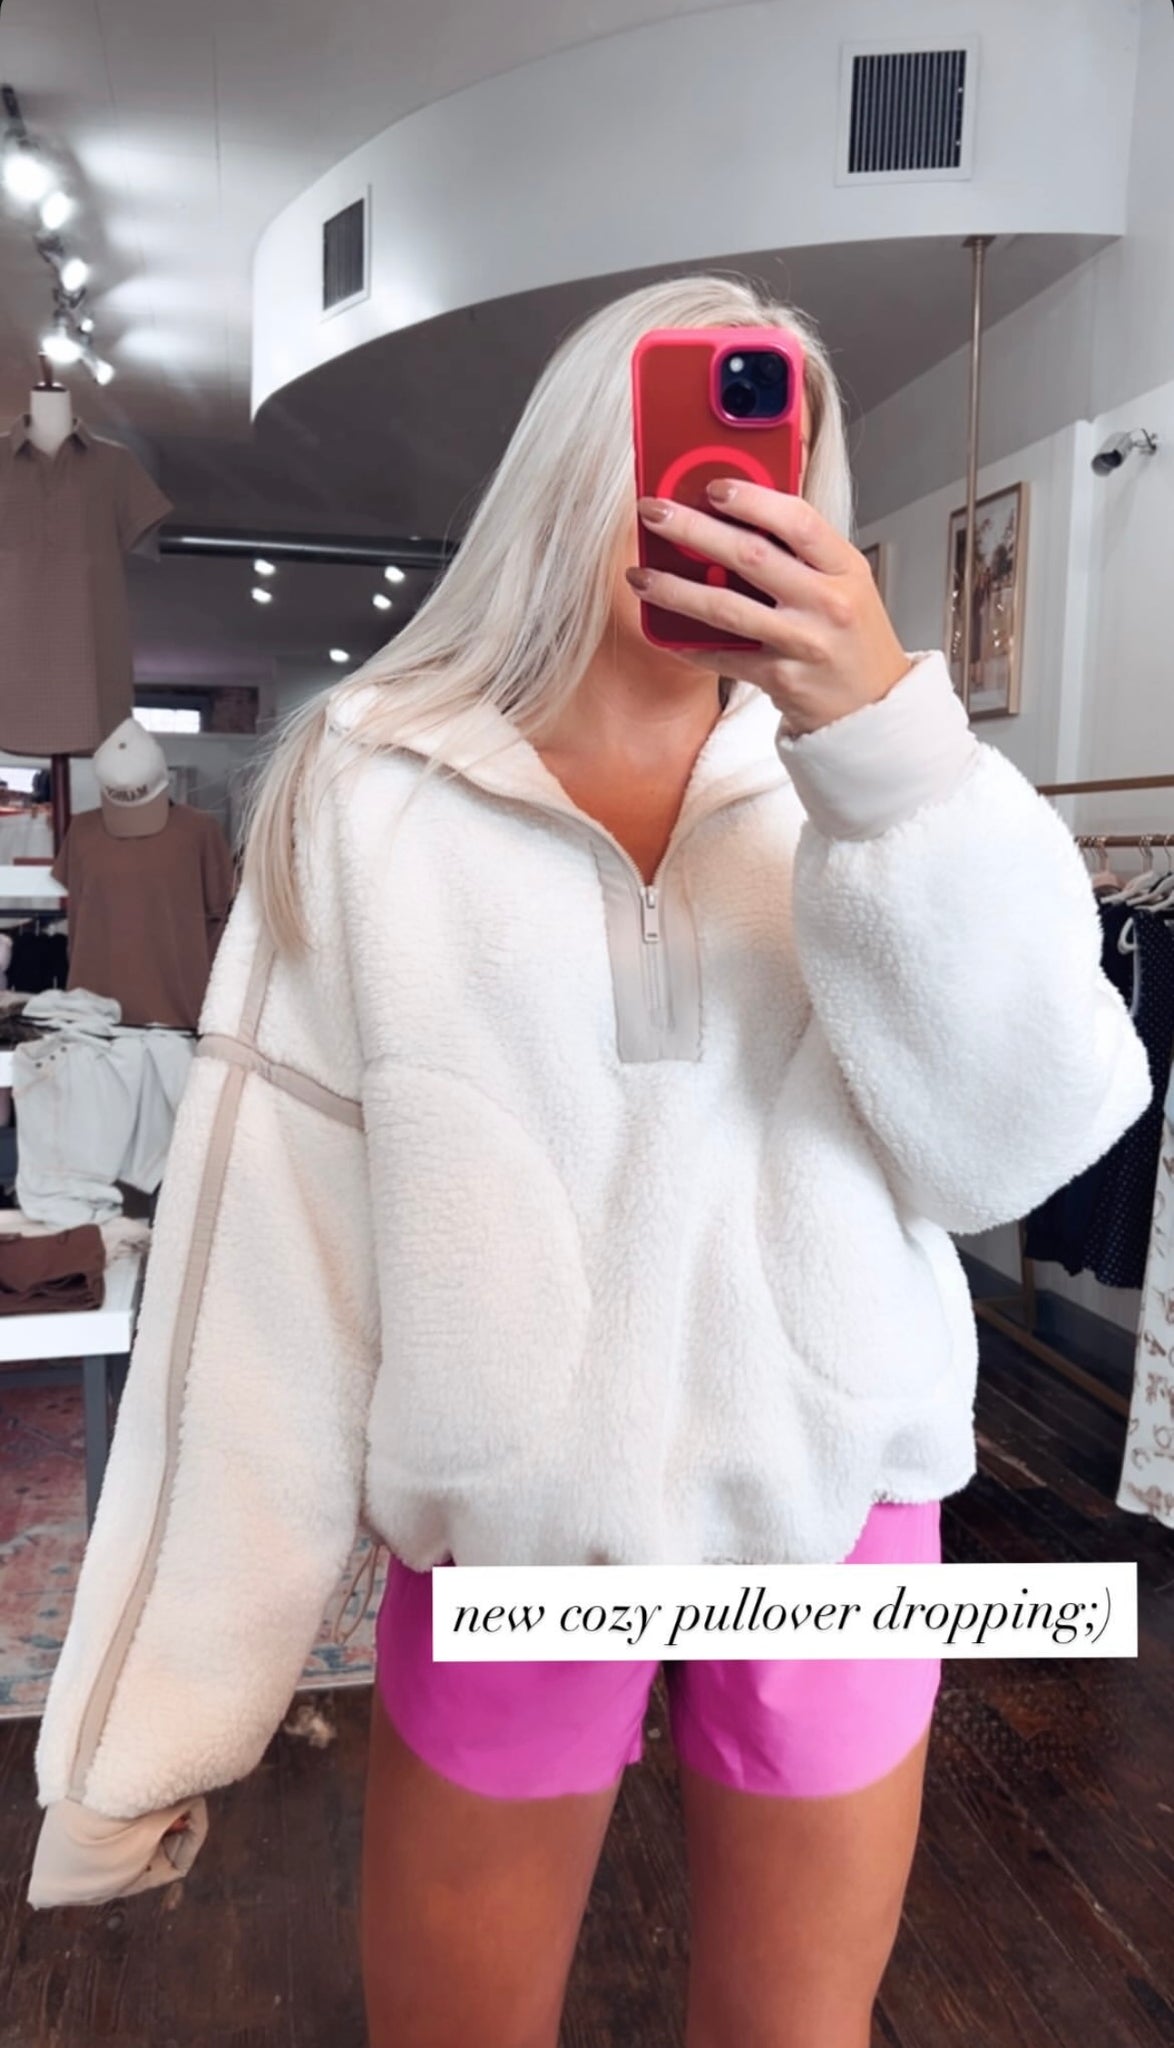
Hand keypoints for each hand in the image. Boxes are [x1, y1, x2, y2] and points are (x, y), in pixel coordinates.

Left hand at [629, 481, 911, 736]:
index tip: (712, 487)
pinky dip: (690, 645)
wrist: (873, 706)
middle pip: (750, 555)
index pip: (797, 520)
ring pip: (726, 607)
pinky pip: (724, 656)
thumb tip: (739, 511)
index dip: (752, 499)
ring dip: (674, 589)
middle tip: (653, 513)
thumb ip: (802, 551)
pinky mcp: (781, 678)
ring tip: (639, 575)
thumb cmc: (853, 639)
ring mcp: (803, 642)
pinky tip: (663, 632)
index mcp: (845, 567)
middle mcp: (827, 602)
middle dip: (693, 529)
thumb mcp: (845, 582)